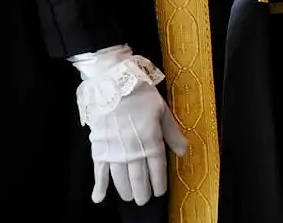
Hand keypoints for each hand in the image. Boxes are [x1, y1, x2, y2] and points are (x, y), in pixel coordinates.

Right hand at [71, 47, 188, 205]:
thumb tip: (184, 152)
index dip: (159, 183)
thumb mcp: (163, 111)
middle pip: (139, 179)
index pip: (157, 169)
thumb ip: (172, 134)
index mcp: (151, 141)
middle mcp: (133, 151)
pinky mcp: (99, 148)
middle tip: (144, 199)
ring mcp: (115, 152)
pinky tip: (99, 198)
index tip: (160, 192)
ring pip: (121, 178)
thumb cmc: (140, 94)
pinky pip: (98, 171)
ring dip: (126, 190)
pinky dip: (99, 186)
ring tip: (130, 197)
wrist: (112, 83)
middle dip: (143, 192)